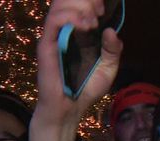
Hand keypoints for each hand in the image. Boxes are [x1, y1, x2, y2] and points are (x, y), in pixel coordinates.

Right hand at [29, 0, 122, 140]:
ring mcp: (53, 37)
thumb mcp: (107, 69)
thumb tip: (112, 31)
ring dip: (78, 7)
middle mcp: (63, 32)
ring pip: (58, 6)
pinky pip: (53, 22)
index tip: (102, 9)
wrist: (69, 109)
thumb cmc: (85, 90)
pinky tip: (84, 26)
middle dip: (85, 1)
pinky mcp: (46, 46)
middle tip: (98, 13)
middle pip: (66, 0)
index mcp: (76, 33)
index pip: (76, 5)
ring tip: (92, 22)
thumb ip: (113, 50)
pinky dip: (69, 18)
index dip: (89, 1)